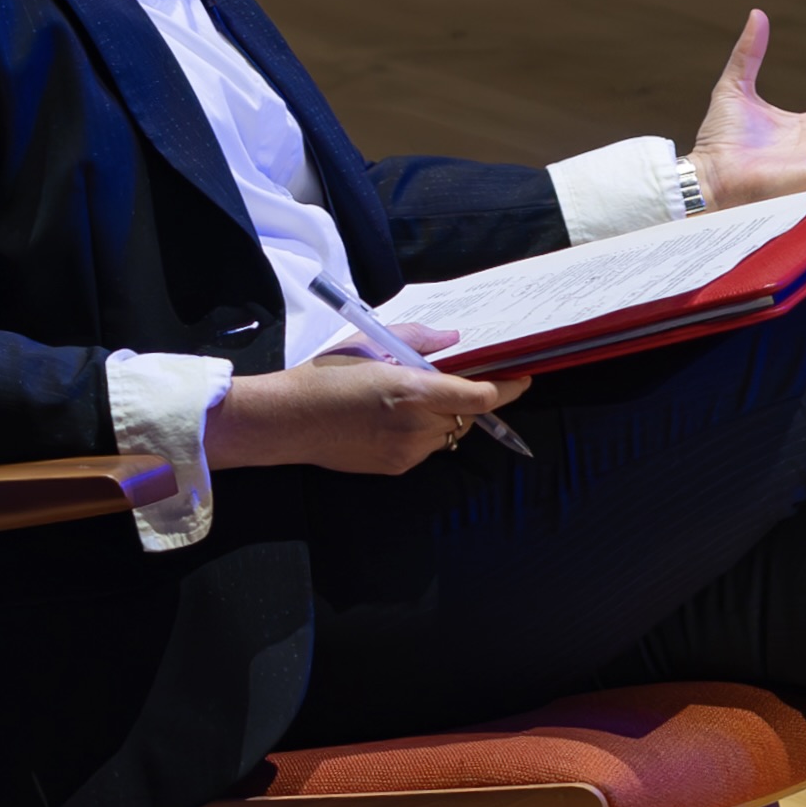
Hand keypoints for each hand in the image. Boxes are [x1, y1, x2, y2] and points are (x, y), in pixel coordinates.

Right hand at [211, 347, 529, 475]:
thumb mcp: (369, 344)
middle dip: (470, 398)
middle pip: (469, 415)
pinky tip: (395, 419)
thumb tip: (454, 340)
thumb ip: (417, 339)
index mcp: (412, 390)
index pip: (480, 396)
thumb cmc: (323, 376)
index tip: (521, 377)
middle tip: (457, 380)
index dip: (506, 387)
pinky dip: (425, 432)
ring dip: (446, 416)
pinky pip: (428, 448)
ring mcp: (407, 451)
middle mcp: (416, 425)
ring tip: (414, 398)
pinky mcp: (396, 467)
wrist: (284, 421)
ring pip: (450, 433)